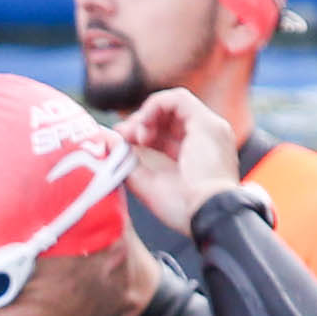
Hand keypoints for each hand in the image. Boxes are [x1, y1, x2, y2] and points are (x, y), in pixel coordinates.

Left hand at [116, 88, 246, 228]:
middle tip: (124, 136)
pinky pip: (177, 99)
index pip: (167, 132)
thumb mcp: (149, 185)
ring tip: (136, 135)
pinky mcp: (206, 123)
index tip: (123, 141)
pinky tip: (143, 127)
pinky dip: (155, 106)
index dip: (142, 132)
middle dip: (141, 121)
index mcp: (198, 154)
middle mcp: (207, 138)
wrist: (208, 216)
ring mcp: (210, 128)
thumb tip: (106, 138)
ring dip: (147, 114)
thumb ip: (128, 162)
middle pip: (169, 115)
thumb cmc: (184, 209)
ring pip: (174, 102)